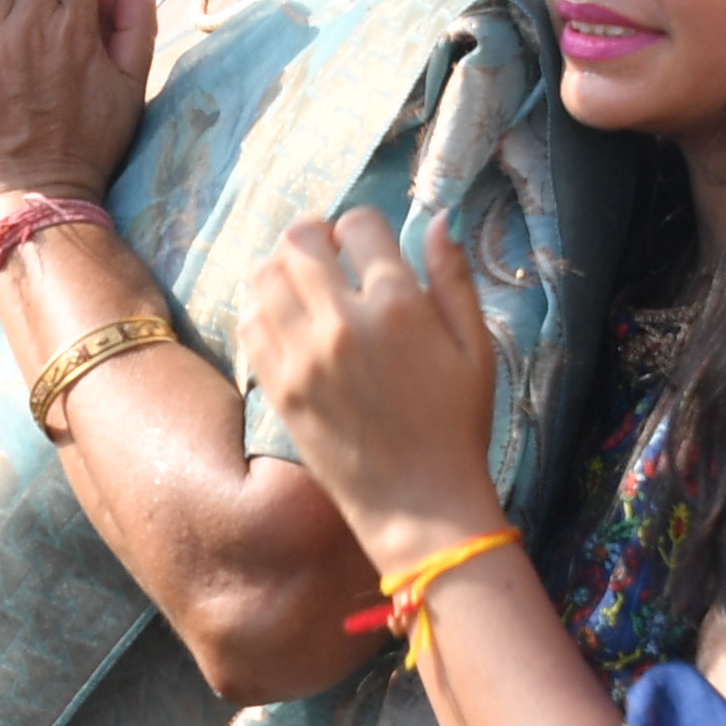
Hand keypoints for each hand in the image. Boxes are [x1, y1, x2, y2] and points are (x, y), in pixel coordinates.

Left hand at [242, 214, 508, 572]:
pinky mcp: (278, 388)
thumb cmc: (458, 427)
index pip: (357, 225)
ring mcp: (303, 356)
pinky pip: (249, 324)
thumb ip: (453, 279)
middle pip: (299, 240)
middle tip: (325, 253)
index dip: (362, 228)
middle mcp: (343, 323)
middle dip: (313, 234)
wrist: (420, 504)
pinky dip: (260, 309)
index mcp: (398, 305)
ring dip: (281, 268)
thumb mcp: (476, 348)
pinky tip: (284, 320)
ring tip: (301, 284)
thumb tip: (435, 220)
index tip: (365, 247)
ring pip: (264, 276)